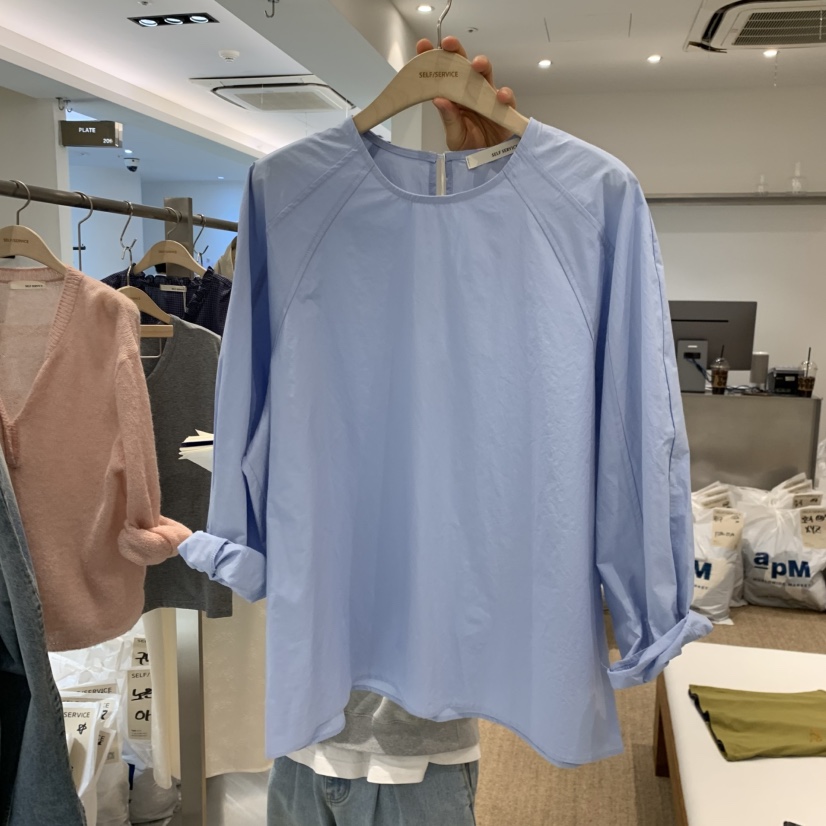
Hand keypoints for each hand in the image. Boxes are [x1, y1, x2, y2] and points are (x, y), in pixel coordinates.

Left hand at [416, 35, 517, 150]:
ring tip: (476, 65)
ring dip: (482, 65)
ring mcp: (487, 97)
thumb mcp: (454, 136)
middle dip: (456, 52)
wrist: (488, 162)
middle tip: (449, 43)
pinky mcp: (503, 108)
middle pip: (463, 66)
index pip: (443, 74)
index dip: (434, 58)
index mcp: (454, 97)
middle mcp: (470, 92)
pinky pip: (506, 98)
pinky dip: (504, 94)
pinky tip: (499, 96)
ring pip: (485, 74)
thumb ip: (449, 119)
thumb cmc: (469, 147)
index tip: (423, 46)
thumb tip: (438, 100)